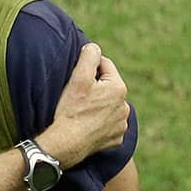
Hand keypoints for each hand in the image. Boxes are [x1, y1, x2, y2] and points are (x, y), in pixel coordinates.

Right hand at [38, 43, 129, 167]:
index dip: (89, 67)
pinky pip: (109, 125)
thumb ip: (89, 56)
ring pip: (109, 107)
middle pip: (108, 87)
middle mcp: (125, 106)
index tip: (76, 75)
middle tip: (76, 94)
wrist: (66, 143)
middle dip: (95, 87)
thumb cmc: (70, 109)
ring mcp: (121, 125)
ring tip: (81, 111)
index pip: (105, 66)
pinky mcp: (116, 139)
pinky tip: (87, 125)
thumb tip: (94, 47)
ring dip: (99, 105)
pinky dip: (100, 123)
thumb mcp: (78, 77)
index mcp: (118, 88)